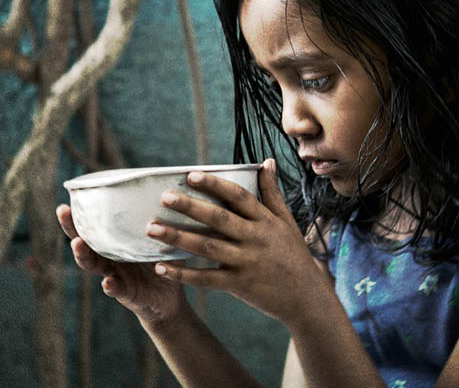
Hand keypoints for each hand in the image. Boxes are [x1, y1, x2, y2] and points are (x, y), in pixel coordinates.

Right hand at [56, 203, 188, 326]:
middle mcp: (109, 258)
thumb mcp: (159, 239)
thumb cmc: (161, 262)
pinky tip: (107, 282)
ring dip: (83, 255)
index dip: (78, 215)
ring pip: (92, 265)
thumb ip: (158, 221)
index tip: (67, 200)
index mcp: (114, 242)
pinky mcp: (126, 293)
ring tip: (77, 244)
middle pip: (84, 242)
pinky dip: (111, 286)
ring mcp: (114, 275)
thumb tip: (165, 188)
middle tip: (62, 210)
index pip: (92, 226)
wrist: (170, 297)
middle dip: (71, 227)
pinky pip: (116, 289)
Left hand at [145, 158, 332, 326]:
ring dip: (178, 237)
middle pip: (219, 219)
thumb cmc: (293, 255)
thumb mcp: (287, 222)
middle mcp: (255, 239)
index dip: (214, 184)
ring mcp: (246, 262)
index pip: (238, 196)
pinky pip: (206, 279)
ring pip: (207, 247)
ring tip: (152, 228)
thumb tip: (266, 161)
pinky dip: (183, 273)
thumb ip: (273, 192)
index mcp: (265, 220)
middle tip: (164, 197)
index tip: (190, 174)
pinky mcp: (238, 285)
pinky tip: (162, 266)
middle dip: (190, 207)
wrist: (306, 298)